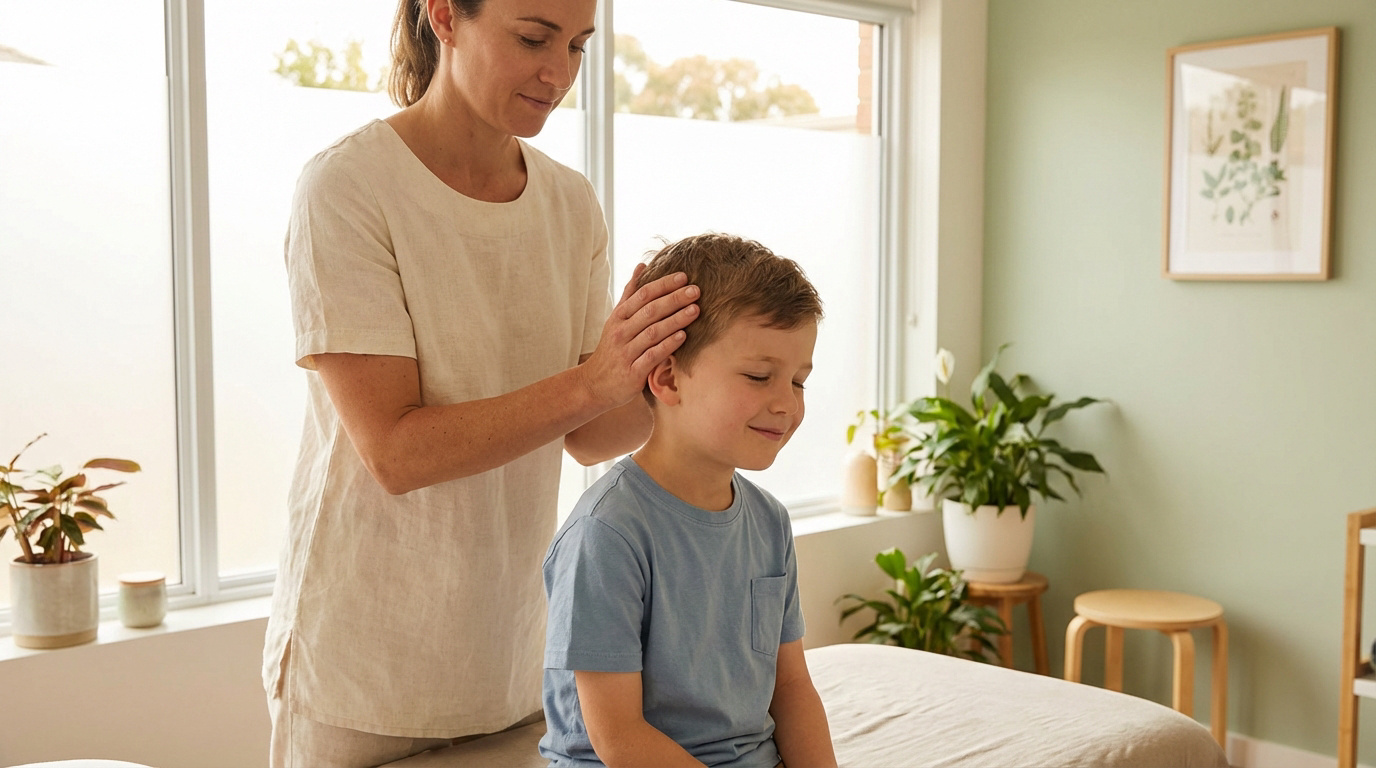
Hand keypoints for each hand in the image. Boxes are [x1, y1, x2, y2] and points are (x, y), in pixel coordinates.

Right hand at [578, 264, 698, 410]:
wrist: (593, 385)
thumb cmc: (611, 349)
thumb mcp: (616, 319)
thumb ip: (630, 294)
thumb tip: (642, 265)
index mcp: (618, 317)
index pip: (642, 295)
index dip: (663, 285)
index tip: (683, 277)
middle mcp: (621, 332)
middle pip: (650, 311)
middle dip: (674, 299)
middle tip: (696, 290)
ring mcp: (626, 352)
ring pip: (652, 332)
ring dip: (675, 320)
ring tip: (695, 310)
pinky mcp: (632, 372)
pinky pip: (652, 355)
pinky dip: (667, 345)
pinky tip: (683, 336)